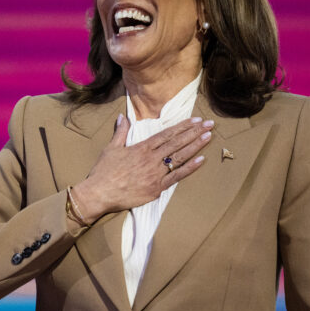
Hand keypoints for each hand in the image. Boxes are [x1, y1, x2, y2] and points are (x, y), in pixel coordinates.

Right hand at [71, 115, 213, 220]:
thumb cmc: (104, 172)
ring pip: (179, 157)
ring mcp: (156, 173)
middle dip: (194, 132)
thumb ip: (120, 132)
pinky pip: (177, 176)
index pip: (167, 134)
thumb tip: (122, 116)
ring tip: (208, 137)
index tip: (196, 120)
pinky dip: (189, 168)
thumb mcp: (111, 148)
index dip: (183, 126)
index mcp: (142, 148)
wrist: (100, 193)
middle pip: (177, 143)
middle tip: (209, 124)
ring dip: (195, 146)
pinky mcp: (156, 188)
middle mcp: (151, 159)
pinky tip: (201, 160)